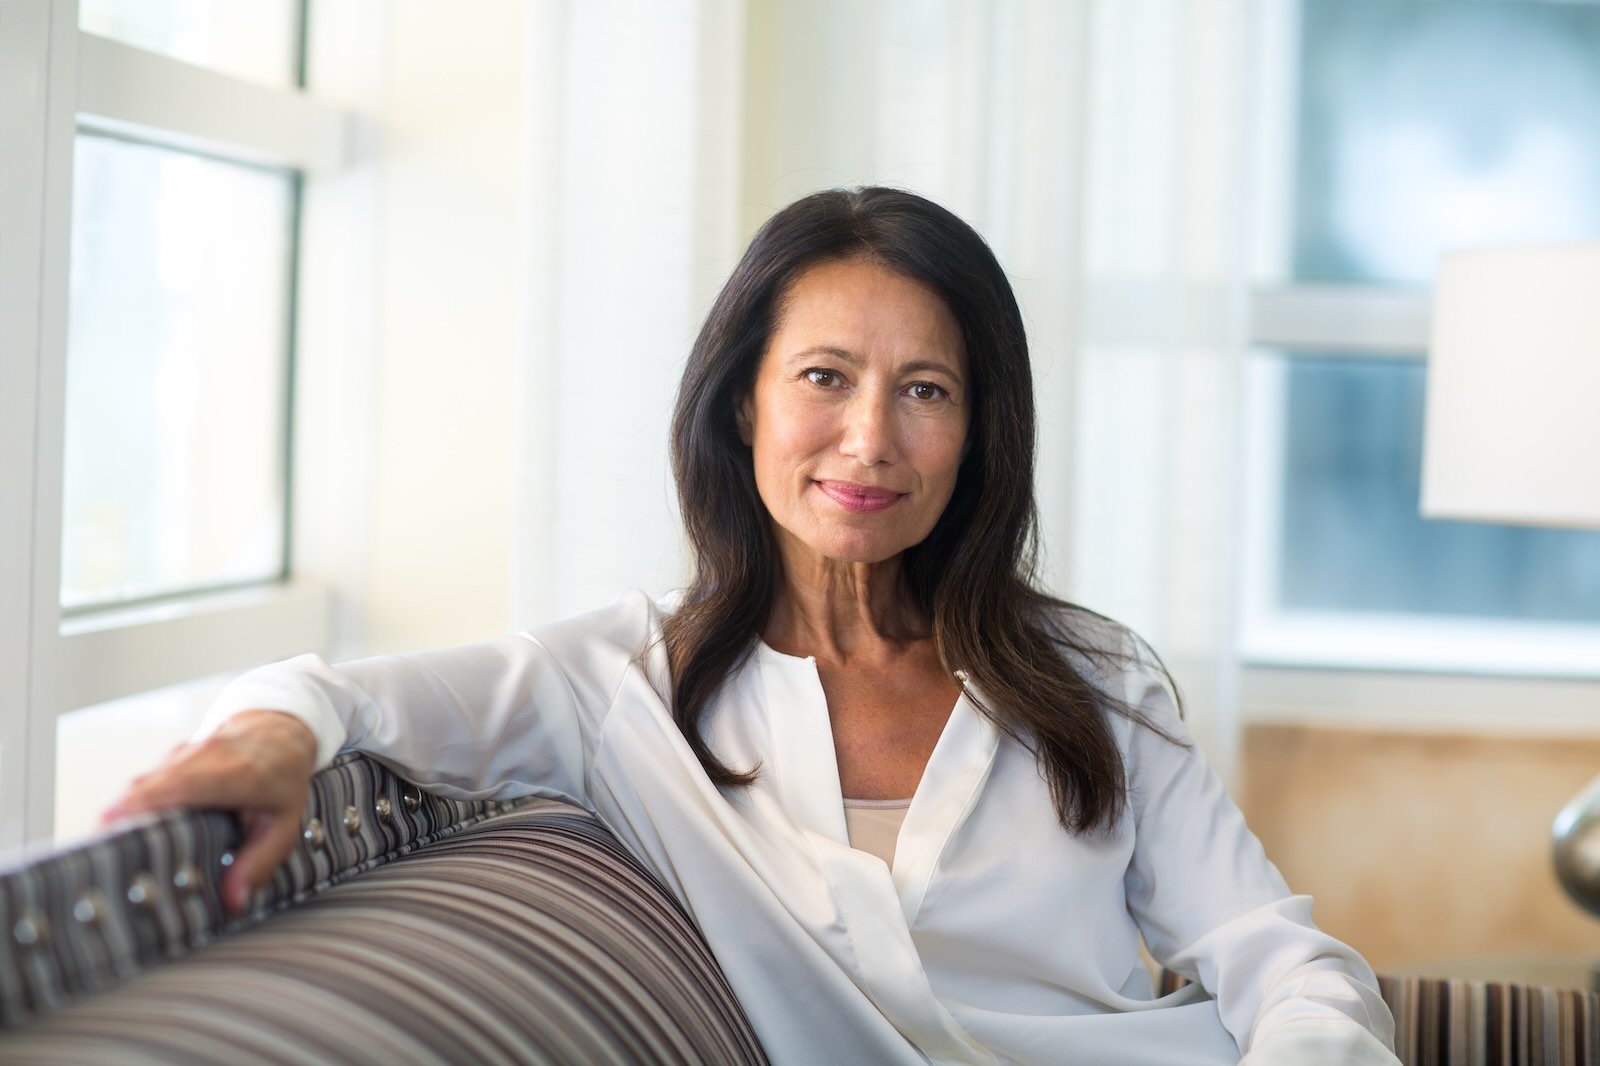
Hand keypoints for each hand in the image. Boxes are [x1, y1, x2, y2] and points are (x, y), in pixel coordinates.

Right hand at [100, 711, 318, 915]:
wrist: (278, 731)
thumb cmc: (282, 779)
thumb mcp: (285, 824)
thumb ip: (260, 862)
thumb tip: (233, 901)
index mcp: (238, 774)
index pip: (185, 784)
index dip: (145, 802)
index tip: (110, 824)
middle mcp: (206, 757)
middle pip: (150, 785)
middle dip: (119, 818)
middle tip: (95, 857)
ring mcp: (184, 753)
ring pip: (140, 782)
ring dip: (119, 813)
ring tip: (100, 851)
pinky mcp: (169, 758)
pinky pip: (143, 782)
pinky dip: (128, 805)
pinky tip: (118, 833)